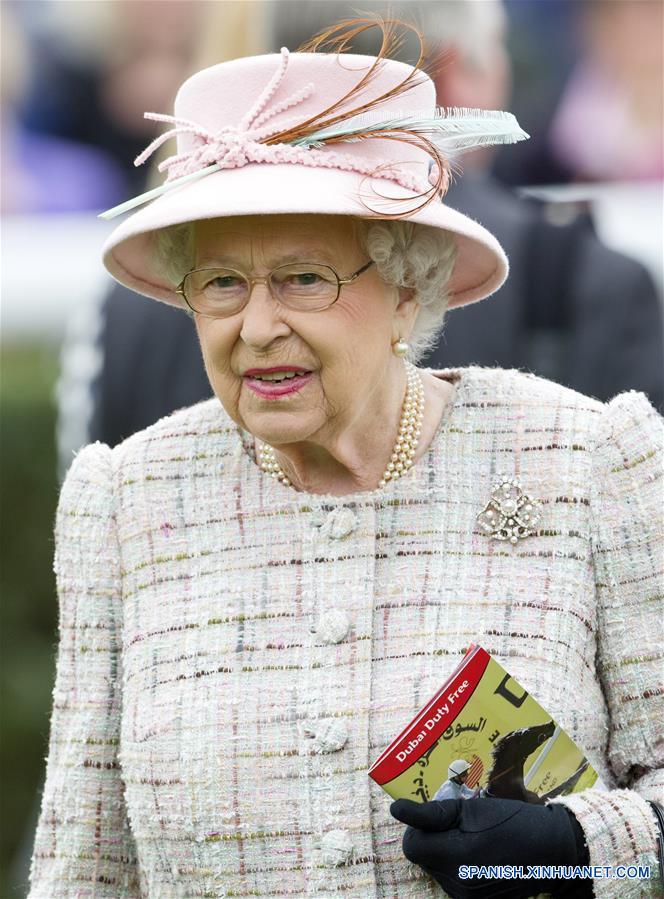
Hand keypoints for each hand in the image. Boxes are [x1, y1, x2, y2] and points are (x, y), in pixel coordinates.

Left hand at [390, 797, 591, 898]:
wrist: (550, 851)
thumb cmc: (511, 822)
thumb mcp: (470, 809)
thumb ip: (430, 813)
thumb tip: (395, 810)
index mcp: (455, 857)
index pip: (411, 845)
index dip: (419, 827)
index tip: (438, 817)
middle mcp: (458, 885)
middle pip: (424, 858)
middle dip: (434, 839)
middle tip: (461, 826)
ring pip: (436, 870)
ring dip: (446, 854)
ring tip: (474, 840)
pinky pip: (453, 882)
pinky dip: (459, 868)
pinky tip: (481, 856)